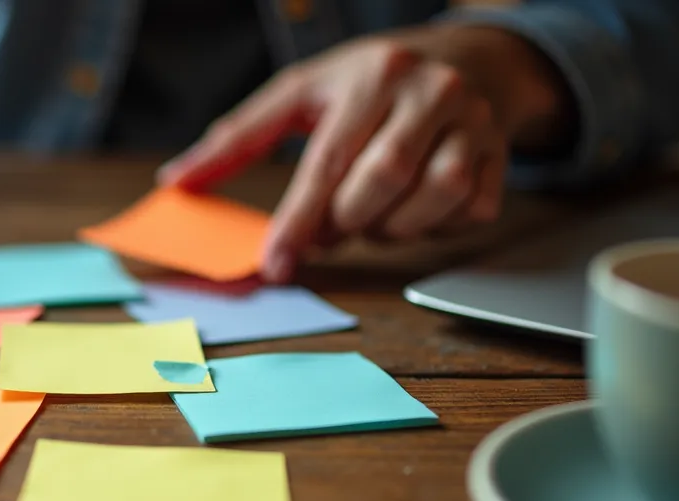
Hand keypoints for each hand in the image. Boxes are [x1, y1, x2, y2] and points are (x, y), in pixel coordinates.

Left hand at [159, 27, 568, 281]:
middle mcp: (430, 92)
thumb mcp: (303, 92)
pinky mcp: (503, 157)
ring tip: (369, 212)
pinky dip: (431, 227)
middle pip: (379, 184)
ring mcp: (475, 124)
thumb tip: (176, 181)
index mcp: (372, 74)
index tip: (276, 264)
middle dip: (343, 221)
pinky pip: (465, 215)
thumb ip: (238, 138)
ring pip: (429, 203)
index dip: (298, 220)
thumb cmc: (370, 81)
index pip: (327, 159)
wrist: (472, 58)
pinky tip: (413, 207)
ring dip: (389, 227)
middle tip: (325, 227)